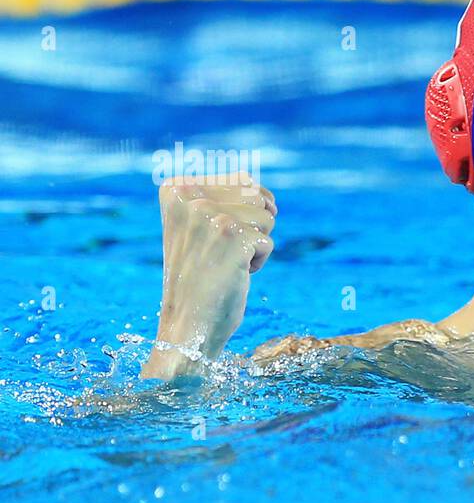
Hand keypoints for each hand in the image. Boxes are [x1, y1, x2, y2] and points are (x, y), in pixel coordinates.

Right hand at [141, 173, 275, 379]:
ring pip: (267, 217)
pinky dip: (257, 262)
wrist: (187, 323)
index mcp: (176, 188)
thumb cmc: (199, 276)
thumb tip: (267, 197)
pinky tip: (231, 274)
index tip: (215, 237)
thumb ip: (222, 200)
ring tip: (224, 262)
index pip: (243, 180)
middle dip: (252, 227)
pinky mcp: (233, 237)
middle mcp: (189, 196)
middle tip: (221, 252)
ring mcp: (210, 216)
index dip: (244, 213)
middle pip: (258, 196)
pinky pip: (268, 242)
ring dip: (254, 244)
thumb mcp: (199, 227)